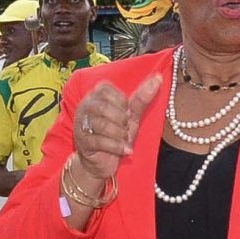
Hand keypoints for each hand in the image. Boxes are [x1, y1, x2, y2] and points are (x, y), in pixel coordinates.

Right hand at [69, 76, 162, 190]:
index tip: (127, 113)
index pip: (106, 89)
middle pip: (103, 107)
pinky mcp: (82, 143)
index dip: (121, 102)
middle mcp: (85, 107)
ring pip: (102, 125)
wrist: (103, 161)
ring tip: (125, 139)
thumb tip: (158, 77)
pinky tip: (125, 150)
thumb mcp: (131, 116)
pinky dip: (117, 147)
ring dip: (120, 134)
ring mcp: (81, 125)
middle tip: (126, 128)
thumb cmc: (117, 134)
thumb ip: (141, 98)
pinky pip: (100, 142)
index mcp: (95, 96)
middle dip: (121, 120)